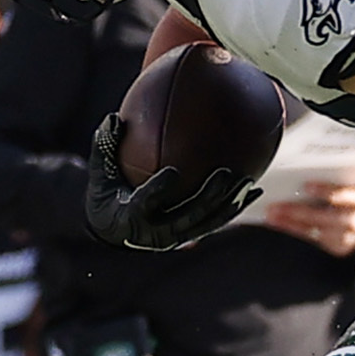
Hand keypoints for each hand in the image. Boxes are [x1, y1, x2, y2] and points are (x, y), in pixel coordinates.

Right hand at [82, 114, 261, 250]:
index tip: (171, 172)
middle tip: (223, 174)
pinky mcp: (190, 236)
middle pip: (187, 218)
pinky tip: (254, 189)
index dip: (158, 191)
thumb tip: (114, 118)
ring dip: (228, 204)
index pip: (146, 204)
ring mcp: (175, 238)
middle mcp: (155, 233)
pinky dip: (235, 207)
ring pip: (207, 223)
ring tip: (247, 181)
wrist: (113, 227)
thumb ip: (105, 146)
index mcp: (130, 218)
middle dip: (208, 198)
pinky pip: (215, 222)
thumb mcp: (100, 171)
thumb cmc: (106, 192)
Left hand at [262, 182, 354, 256]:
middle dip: (296, 211)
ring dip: (289, 223)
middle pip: (322, 216)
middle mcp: (354, 220)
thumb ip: (337, 183)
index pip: (342, 194)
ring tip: (272, 216)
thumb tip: (306, 176)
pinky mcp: (337, 248)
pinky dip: (294, 231)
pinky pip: (311, 239)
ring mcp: (345, 237)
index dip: (324, 190)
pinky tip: (281, 224)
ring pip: (313, 231)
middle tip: (276, 205)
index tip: (306, 186)